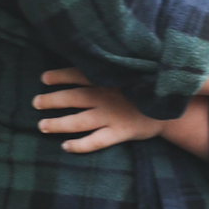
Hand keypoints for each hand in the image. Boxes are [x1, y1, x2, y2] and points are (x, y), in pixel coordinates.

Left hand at [34, 70, 160, 153]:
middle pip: (72, 98)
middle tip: (36, 102)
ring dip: (58, 123)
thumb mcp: (130, 72)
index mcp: (108, 79)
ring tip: (42, 125)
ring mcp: (111, 116)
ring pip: (78, 121)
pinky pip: (95, 141)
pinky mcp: (119, 132)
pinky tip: (66, 146)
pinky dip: (80, 145)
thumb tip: (91, 62)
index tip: (44, 78)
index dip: (59, 76)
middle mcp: (106, 97)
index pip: (78, 74)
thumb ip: (110, 71)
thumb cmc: (147, 88)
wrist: (172, 105)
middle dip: (52, 100)